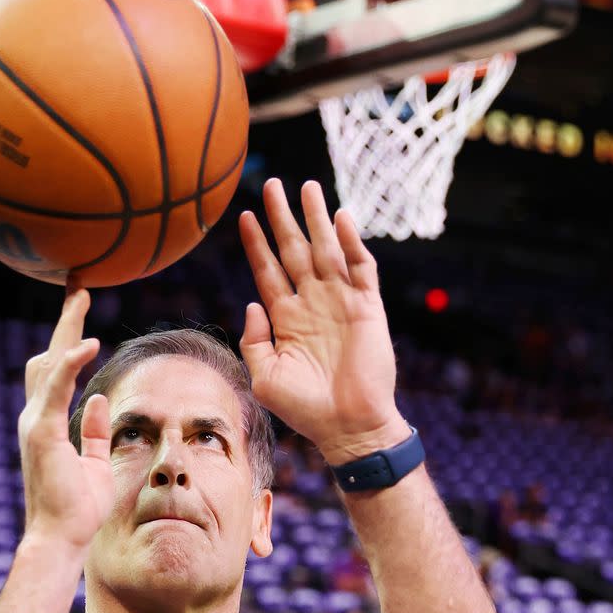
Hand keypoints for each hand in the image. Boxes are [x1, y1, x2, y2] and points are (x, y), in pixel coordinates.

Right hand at [18, 288, 114, 549]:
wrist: (59, 537)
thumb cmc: (77, 509)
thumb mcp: (95, 462)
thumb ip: (95, 431)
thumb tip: (100, 400)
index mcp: (46, 423)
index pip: (56, 370)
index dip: (68, 338)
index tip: (81, 308)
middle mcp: (35, 416)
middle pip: (48, 355)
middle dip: (64, 319)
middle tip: (79, 284)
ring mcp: (35, 422)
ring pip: (49, 362)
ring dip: (66, 326)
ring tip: (82, 294)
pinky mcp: (42, 430)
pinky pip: (56, 385)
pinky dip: (71, 361)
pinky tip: (89, 342)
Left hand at [238, 179, 409, 464]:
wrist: (348, 427)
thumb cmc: (305, 409)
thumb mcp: (264, 377)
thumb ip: (253, 341)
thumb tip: (251, 303)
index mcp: (286, 319)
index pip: (268, 270)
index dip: (257, 244)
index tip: (245, 216)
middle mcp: (312, 304)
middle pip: (294, 250)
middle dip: (284, 218)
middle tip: (273, 185)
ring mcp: (341, 303)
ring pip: (326, 250)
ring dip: (317, 219)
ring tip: (307, 187)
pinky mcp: (368, 307)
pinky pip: (360, 267)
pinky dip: (352, 242)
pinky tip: (340, 218)